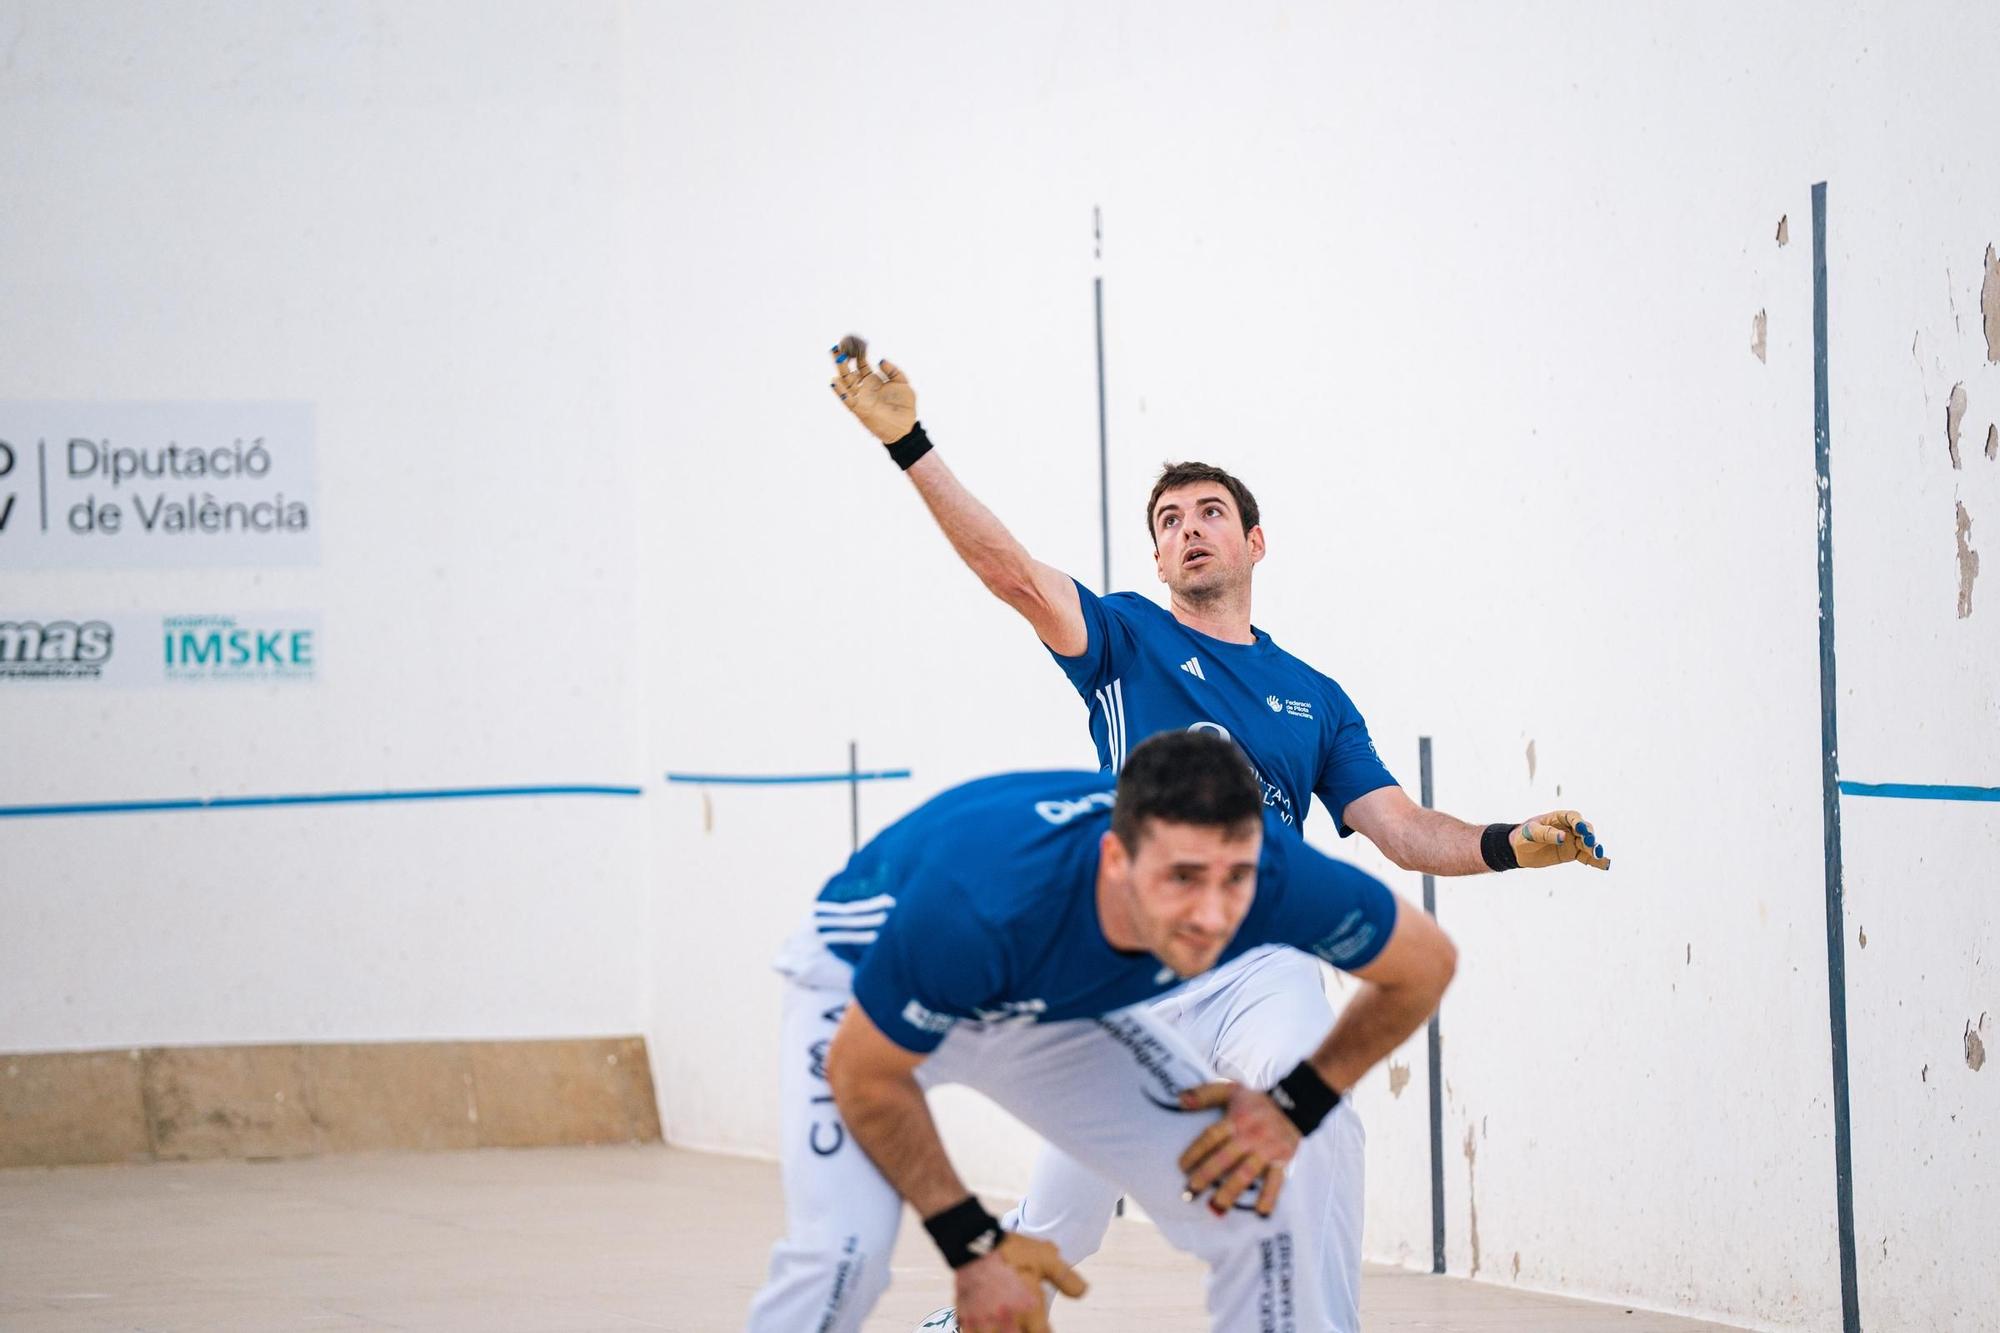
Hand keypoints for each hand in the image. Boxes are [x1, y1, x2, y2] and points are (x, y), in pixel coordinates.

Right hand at [828, 333, 916, 442]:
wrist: (906, 427)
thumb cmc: (905, 407)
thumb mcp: (903, 384)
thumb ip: (893, 371)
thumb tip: (880, 360)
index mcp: (874, 381)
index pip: (861, 364)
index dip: (857, 354)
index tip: (853, 342)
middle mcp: (864, 388)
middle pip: (850, 371)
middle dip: (843, 359)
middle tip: (838, 347)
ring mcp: (861, 398)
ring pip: (846, 382)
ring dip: (841, 370)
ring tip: (837, 357)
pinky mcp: (859, 408)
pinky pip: (847, 399)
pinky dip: (840, 391)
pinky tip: (834, 381)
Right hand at [952, 1234, 1086, 1332]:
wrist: (973, 1241)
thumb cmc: (1012, 1250)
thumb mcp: (1045, 1258)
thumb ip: (1065, 1278)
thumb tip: (1083, 1292)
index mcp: (1030, 1309)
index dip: (1044, 1332)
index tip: (1043, 1327)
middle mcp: (1008, 1320)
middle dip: (1023, 1331)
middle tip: (1024, 1323)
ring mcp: (985, 1323)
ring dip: (1004, 1332)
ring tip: (1006, 1326)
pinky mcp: (967, 1320)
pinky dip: (981, 1332)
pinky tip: (988, 1327)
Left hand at [1175, 1082, 1300, 1216]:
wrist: (1295, 1105)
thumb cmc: (1256, 1101)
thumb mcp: (1231, 1090)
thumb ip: (1205, 1094)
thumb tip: (1180, 1100)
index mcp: (1236, 1119)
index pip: (1211, 1137)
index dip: (1195, 1152)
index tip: (1181, 1168)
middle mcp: (1250, 1135)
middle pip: (1225, 1158)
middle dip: (1206, 1176)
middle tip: (1190, 1192)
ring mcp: (1267, 1149)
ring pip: (1246, 1173)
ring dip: (1231, 1191)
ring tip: (1216, 1207)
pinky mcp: (1282, 1160)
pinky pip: (1275, 1181)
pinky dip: (1269, 1197)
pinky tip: (1260, 1213)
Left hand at [1511, 811, 1608, 869]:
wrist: (1519, 851)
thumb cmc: (1523, 836)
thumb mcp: (1531, 833)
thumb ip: (1546, 834)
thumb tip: (1563, 837)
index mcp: (1558, 818)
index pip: (1573, 817)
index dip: (1579, 823)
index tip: (1582, 830)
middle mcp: (1569, 828)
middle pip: (1585, 830)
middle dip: (1589, 837)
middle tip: (1591, 845)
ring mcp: (1572, 841)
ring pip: (1588, 844)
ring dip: (1594, 849)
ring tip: (1599, 856)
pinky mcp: (1572, 853)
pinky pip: (1586, 857)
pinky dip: (1595, 861)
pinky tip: (1605, 865)